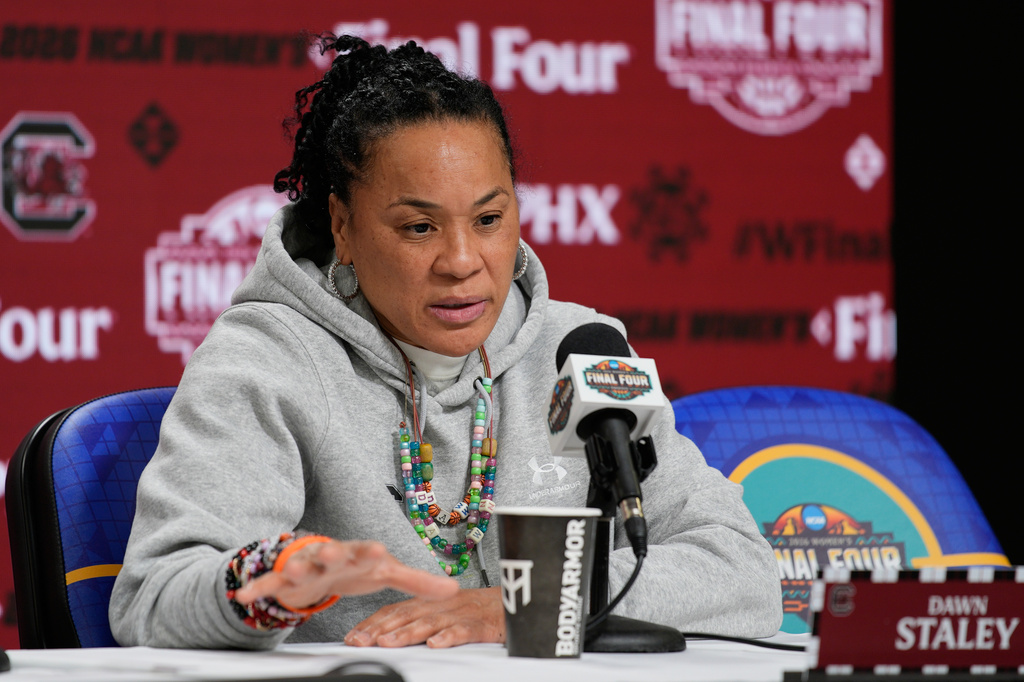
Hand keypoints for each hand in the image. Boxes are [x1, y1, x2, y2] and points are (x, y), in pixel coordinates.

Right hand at [233, 539, 458, 610]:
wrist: (319, 562)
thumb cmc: (355, 567)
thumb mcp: (385, 575)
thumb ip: (417, 582)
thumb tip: (454, 589)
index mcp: (357, 554)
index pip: (366, 551)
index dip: (372, 552)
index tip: (380, 550)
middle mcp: (331, 556)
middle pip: (334, 553)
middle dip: (335, 553)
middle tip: (334, 552)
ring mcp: (306, 567)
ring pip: (301, 566)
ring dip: (297, 567)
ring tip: (293, 570)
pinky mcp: (284, 580)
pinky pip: (268, 584)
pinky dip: (256, 588)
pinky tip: (244, 594)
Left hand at [344, 586, 504, 647]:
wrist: (523, 599)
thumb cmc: (484, 610)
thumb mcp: (449, 613)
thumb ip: (424, 621)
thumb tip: (393, 637)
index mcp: (433, 601)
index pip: (397, 610)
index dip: (374, 622)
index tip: (354, 636)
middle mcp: (444, 604)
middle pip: (408, 614)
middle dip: (381, 628)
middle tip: (361, 641)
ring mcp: (463, 613)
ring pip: (431, 621)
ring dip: (407, 632)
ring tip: (388, 642)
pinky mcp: (484, 623)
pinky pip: (464, 629)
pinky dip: (449, 636)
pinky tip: (436, 644)